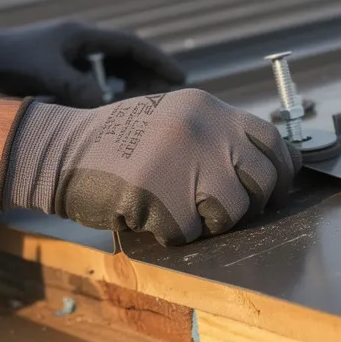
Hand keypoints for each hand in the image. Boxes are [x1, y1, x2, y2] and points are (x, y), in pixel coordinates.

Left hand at [0, 21, 184, 107]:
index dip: (158, 61)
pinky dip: (109, 90)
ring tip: (142, 104)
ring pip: (114, 67)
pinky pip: (97, 76)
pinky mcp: (65, 65)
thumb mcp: (45, 75)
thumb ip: (76, 89)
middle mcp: (83, 41)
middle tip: (164, 98)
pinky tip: (110, 107)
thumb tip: (105, 107)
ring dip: (129, 83)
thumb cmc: (11, 60)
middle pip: (128, 56)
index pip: (132, 45)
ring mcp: (74, 52)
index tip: (179, 77)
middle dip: (148, 75)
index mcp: (84, 35)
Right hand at [0, 89, 300, 245]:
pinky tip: (151, 215)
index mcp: (207, 108)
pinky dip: (174, 233)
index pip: (271, 139)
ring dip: (213, 222)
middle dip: (253, 202)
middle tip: (230, 209)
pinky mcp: (164, 200)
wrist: (59, 151)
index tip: (277, 186)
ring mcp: (186, 164)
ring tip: (182, 210)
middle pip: (262, 179)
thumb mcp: (172, 118)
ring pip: (234, 210)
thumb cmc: (115, 141)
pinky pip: (191, 233)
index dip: (281, 168)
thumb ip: (214, 133)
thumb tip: (263, 163)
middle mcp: (204, 130)